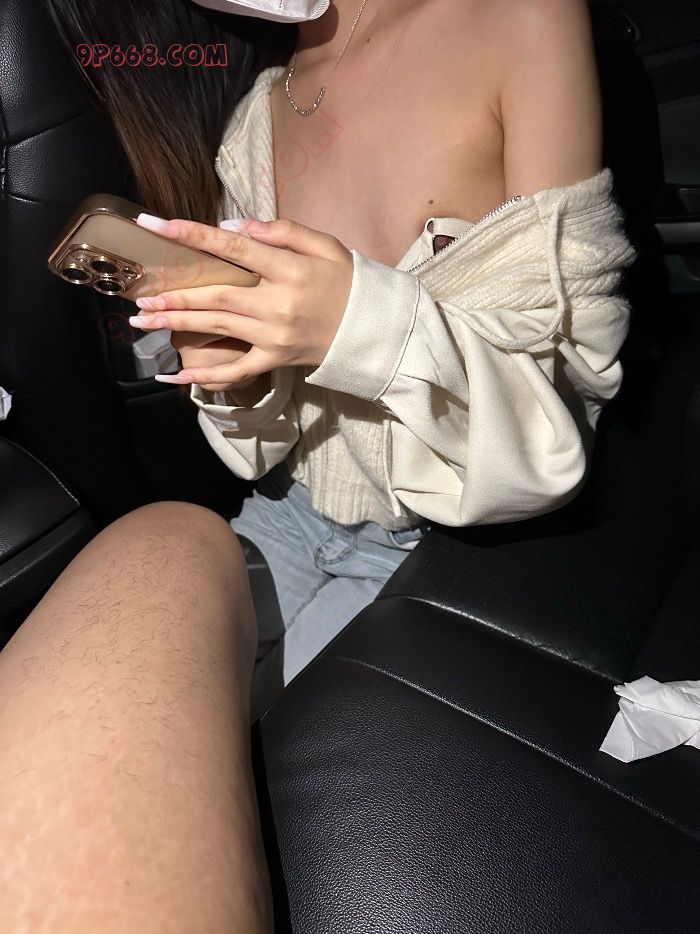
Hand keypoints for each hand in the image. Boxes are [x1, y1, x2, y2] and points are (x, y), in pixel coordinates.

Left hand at [128, 215, 354, 389]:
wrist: (373, 329)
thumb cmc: (347, 281)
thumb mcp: (324, 244)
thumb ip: (281, 231)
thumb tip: (232, 228)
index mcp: (290, 270)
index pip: (233, 249)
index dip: (192, 236)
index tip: (155, 226)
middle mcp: (277, 304)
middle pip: (215, 294)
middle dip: (173, 292)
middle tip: (138, 293)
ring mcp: (274, 336)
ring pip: (217, 326)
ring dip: (176, 322)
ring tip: (142, 320)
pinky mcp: (275, 360)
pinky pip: (235, 371)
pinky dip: (205, 376)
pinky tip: (175, 377)